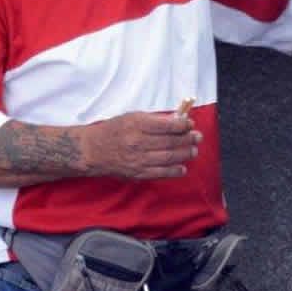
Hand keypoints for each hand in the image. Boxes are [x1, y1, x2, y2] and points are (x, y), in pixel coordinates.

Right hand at [83, 111, 201, 179]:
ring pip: (168, 157)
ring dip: (184, 154)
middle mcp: (138, 142)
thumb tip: (176, 120)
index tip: (191, 123)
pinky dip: (174, 171)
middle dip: (188, 139)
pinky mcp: (137, 173)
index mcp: (137, 124)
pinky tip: (183, 167)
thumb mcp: (132, 117)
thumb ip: (154, 119)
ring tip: (193, 150)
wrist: (93, 150)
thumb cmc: (114, 130)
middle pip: (170, 141)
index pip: (167, 125)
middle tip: (197, 137)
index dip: (183, 125)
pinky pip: (161, 173)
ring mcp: (138, 159)